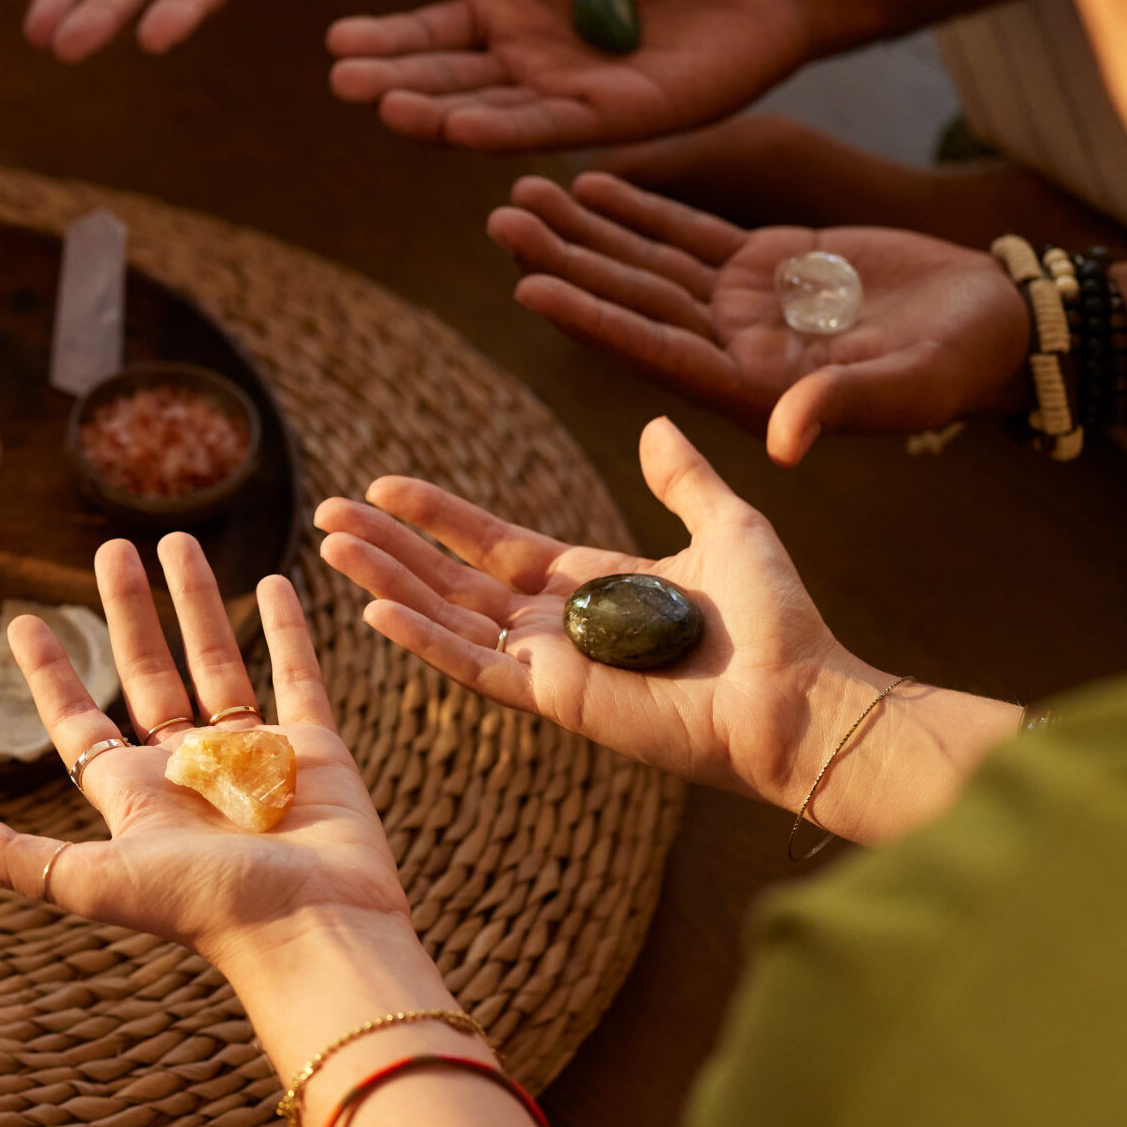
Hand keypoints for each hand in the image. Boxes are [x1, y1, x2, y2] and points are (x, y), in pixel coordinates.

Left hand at [0, 535, 408, 973]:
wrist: (314, 931)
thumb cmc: (204, 909)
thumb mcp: (93, 881)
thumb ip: (11, 856)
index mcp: (136, 796)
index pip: (80, 723)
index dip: (51, 674)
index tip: (23, 621)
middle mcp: (190, 770)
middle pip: (149, 672)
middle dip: (127, 611)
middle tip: (109, 547)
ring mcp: (254, 755)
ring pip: (217, 659)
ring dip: (197, 600)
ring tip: (175, 539)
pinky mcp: (316, 750)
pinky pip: (298, 674)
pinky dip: (286, 629)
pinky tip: (273, 581)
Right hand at [318, 417, 881, 817]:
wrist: (801, 694)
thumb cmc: (778, 621)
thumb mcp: (728, 524)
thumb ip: (682, 480)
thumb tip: (654, 426)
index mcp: (588, 583)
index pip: (489, 543)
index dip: (436, 515)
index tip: (383, 486)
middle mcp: (556, 625)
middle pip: (449, 579)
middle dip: (388, 546)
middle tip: (326, 514)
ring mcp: (549, 665)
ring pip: (445, 617)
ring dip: (386, 582)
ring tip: (329, 547)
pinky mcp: (554, 700)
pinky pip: (473, 666)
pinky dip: (421, 641)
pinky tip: (373, 613)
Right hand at [326, 0, 811, 149]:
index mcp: (509, 13)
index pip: (434, 33)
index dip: (387, 39)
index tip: (336, 43)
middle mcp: (527, 63)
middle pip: (448, 79)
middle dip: (395, 82)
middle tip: (345, 82)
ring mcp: (567, 96)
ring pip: (486, 111)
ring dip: (435, 114)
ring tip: (386, 107)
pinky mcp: (613, 119)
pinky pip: (547, 127)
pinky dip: (501, 130)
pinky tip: (459, 127)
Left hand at [489, 172, 1027, 463]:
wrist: (1000, 323)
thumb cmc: (965, 364)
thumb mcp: (910, 386)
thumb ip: (842, 404)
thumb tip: (784, 440)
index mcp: (753, 387)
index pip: (656, 348)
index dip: (592, 318)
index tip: (528, 285)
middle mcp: (732, 348)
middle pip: (632, 299)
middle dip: (565, 260)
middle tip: (498, 220)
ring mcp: (742, 305)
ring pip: (646, 263)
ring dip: (584, 231)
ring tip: (520, 196)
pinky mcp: (764, 265)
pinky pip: (687, 233)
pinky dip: (638, 209)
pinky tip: (587, 184)